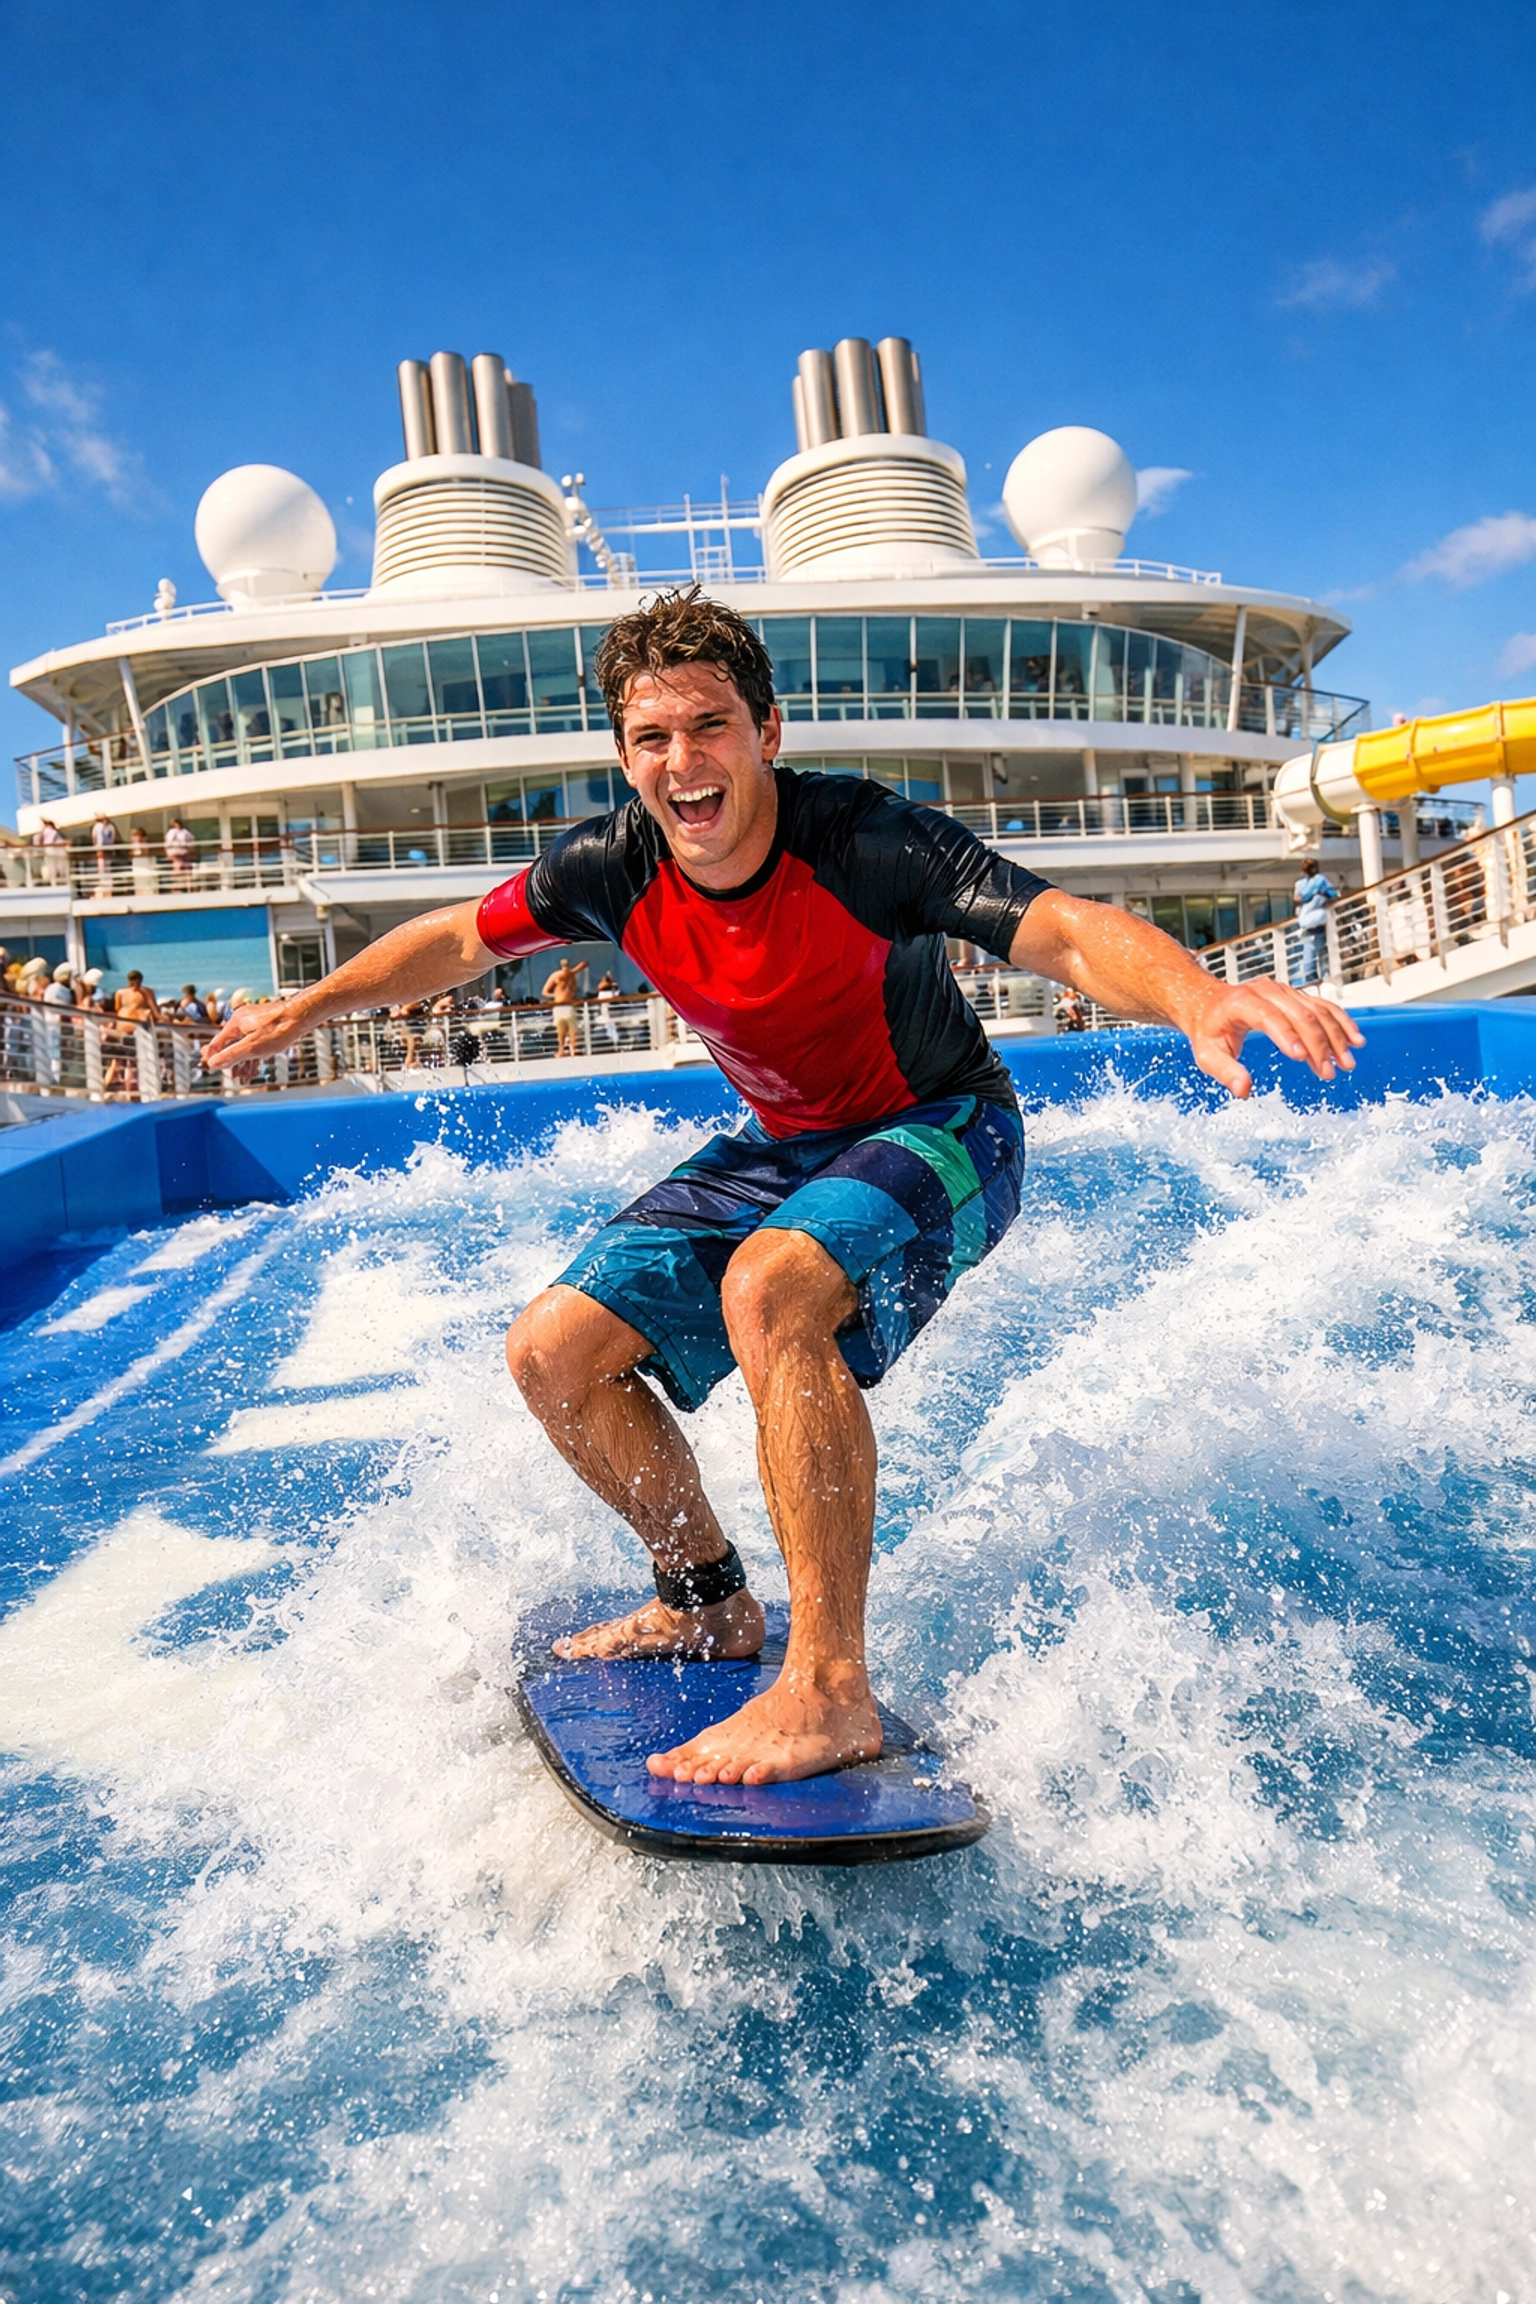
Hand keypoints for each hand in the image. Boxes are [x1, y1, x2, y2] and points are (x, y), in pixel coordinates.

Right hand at [204, 998, 309, 1077]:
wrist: (303, 1015)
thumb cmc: (280, 1029)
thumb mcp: (252, 1047)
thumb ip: (231, 1056)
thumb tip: (212, 1064)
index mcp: (235, 1024)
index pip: (216, 1044)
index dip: (214, 1059)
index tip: (213, 1070)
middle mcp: (242, 1021)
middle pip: (229, 1044)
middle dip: (230, 1062)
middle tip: (233, 1076)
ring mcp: (254, 1022)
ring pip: (242, 1044)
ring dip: (241, 1061)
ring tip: (244, 1076)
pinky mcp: (265, 1026)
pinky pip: (253, 1042)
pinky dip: (252, 1055)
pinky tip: (254, 1067)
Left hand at [1184, 977, 1364, 1098]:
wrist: (1210, 1003)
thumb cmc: (1208, 1030)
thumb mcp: (1207, 1053)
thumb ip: (1225, 1071)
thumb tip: (1244, 1090)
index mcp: (1242, 1002)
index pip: (1268, 1016)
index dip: (1286, 1035)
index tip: (1302, 1058)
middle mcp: (1266, 991)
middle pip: (1300, 1014)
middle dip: (1318, 1044)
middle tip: (1330, 1072)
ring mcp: (1284, 991)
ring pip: (1317, 1010)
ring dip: (1335, 1037)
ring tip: (1346, 1063)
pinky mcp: (1295, 996)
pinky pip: (1323, 1006)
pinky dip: (1340, 1023)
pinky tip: (1354, 1040)